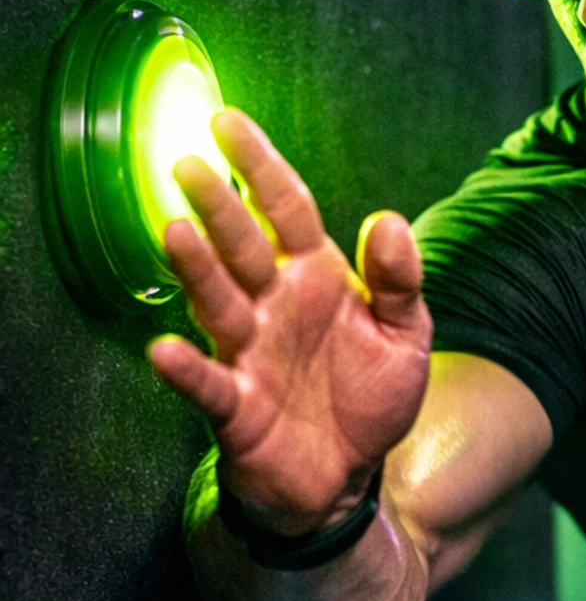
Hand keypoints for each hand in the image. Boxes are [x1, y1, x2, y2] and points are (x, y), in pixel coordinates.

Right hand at [148, 111, 432, 532]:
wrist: (350, 478)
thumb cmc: (368, 398)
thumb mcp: (406, 336)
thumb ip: (400, 281)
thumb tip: (388, 222)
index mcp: (314, 277)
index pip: (286, 209)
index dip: (260, 166)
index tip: (228, 123)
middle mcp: (273, 306)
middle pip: (242, 246)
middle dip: (218, 206)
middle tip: (188, 165)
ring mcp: (249, 353)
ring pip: (217, 302)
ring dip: (196, 270)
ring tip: (174, 232)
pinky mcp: (236, 407)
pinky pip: (207, 385)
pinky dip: (186, 370)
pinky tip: (163, 350)